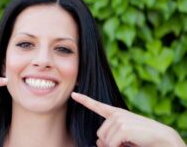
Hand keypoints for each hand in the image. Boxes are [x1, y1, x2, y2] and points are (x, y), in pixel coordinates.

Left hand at [71, 92, 185, 146]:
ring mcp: (119, 119)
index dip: (84, 100)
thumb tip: (97, 141)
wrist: (162, 138)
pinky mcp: (123, 127)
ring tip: (129, 142)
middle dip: (109, 142)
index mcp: (116, 113)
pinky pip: (111, 144)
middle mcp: (116, 114)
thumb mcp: (122, 138)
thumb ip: (109, 138)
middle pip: (99, 134)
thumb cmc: (142, 138)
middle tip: (124, 142)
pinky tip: (130, 143)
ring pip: (104, 140)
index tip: (74, 94)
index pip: (97, 105)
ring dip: (114, 146)